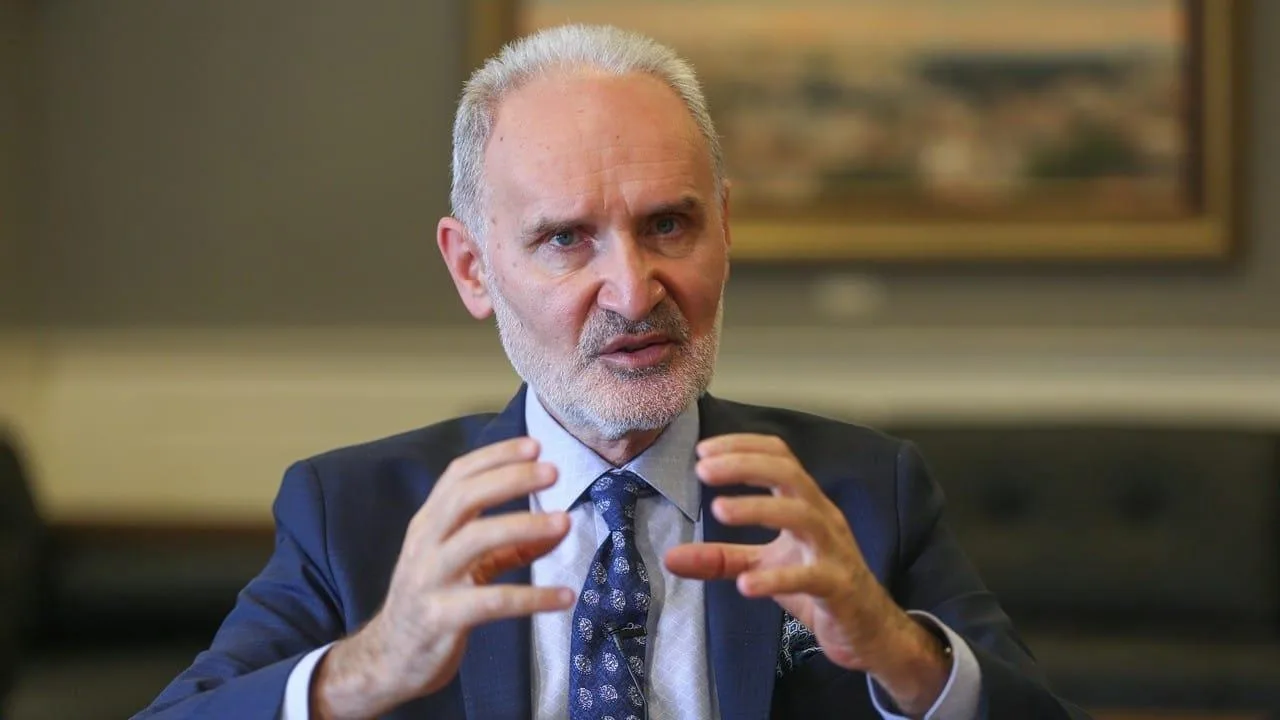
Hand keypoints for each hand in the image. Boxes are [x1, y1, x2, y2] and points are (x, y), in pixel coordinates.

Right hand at [313, 437, 573, 718]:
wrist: (386, 660)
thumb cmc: (431, 603)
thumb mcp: (464, 566)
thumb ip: (508, 547)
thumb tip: (559, 527)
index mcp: (428, 524)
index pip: (458, 476)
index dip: (495, 456)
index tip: (535, 445)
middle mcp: (425, 544)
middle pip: (465, 497)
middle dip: (510, 478)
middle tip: (553, 471)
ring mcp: (430, 579)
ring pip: (476, 539)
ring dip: (524, 525)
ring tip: (564, 522)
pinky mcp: (441, 618)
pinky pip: (492, 602)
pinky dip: (532, 597)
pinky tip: (564, 596)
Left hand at [663, 434, 949, 715]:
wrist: (868, 630)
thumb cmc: (817, 586)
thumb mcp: (762, 567)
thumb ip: (720, 558)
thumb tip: (669, 557)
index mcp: (806, 504)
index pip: (779, 457)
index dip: (742, 446)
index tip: (702, 450)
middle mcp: (823, 518)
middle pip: (790, 474)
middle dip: (745, 466)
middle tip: (703, 470)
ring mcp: (834, 551)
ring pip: (802, 515)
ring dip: (759, 508)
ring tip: (719, 510)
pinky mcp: (839, 588)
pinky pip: (811, 576)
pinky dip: (776, 578)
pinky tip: (745, 585)